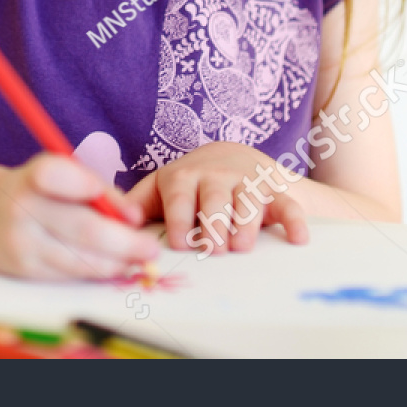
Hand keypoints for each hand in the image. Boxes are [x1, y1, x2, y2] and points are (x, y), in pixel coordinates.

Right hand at [0, 154, 158, 278]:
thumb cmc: (34, 190)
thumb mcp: (59, 173)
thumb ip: (96, 189)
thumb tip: (133, 219)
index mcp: (33, 176)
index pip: (58, 176)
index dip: (92, 188)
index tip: (126, 210)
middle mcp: (23, 208)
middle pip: (82, 228)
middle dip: (124, 242)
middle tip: (151, 248)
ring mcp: (21, 242)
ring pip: (78, 258)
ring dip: (115, 263)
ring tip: (137, 260)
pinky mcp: (22, 268)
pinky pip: (67, 273)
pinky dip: (95, 272)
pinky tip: (111, 267)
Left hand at [125, 141, 308, 254]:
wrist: (232, 157)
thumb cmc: (189, 183)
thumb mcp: (159, 188)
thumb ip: (136, 204)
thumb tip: (109, 222)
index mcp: (182, 176)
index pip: (179, 197)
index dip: (180, 221)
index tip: (180, 244)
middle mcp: (215, 176)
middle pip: (214, 199)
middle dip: (213, 225)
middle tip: (212, 250)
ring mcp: (246, 182)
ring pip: (248, 201)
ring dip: (246, 224)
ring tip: (240, 247)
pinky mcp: (274, 191)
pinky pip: (287, 204)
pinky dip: (294, 220)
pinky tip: (297, 238)